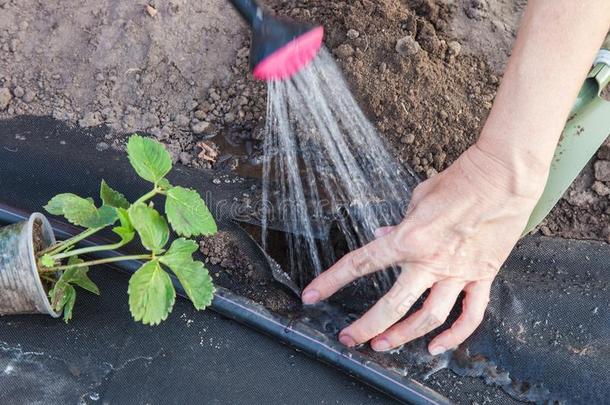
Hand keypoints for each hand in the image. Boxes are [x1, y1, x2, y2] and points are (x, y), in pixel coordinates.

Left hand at [301, 143, 545, 354]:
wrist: (502, 177)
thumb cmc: (459, 181)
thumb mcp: (418, 198)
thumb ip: (398, 225)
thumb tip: (381, 238)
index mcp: (408, 238)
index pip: (360, 264)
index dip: (331, 281)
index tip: (313, 295)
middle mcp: (431, 261)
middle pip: (393, 304)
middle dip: (367, 326)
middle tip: (349, 338)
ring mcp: (458, 272)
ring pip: (429, 317)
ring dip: (404, 335)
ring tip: (384, 344)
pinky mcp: (483, 276)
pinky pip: (470, 314)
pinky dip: (456, 335)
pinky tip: (437, 346)